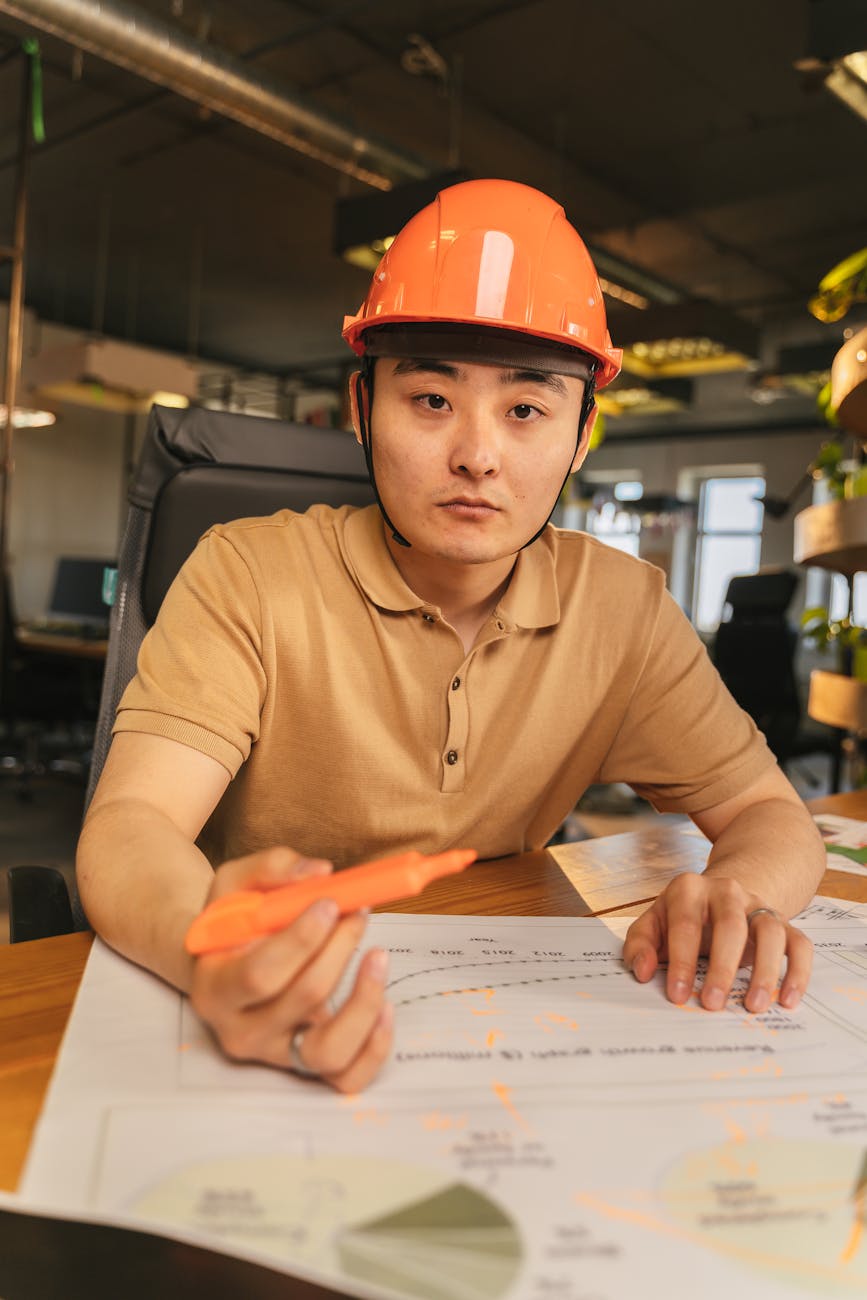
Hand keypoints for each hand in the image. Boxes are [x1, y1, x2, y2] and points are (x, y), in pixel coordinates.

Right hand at [189, 847, 392, 1090]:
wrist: (225, 964)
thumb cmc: (233, 922)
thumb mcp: (235, 884)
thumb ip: (273, 869)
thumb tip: (321, 873)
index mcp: (214, 988)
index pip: (260, 974)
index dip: (302, 939)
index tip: (329, 903)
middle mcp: (241, 1031)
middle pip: (303, 999)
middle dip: (339, 948)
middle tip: (356, 911)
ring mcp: (276, 1054)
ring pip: (328, 1050)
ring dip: (364, 999)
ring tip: (378, 955)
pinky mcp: (307, 1067)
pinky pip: (347, 1077)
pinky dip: (375, 1046)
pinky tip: (386, 1003)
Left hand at [622, 872, 812, 1012]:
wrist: (718, 896)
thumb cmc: (680, 919)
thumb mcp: (653, 925)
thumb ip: (640, 946)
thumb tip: (643, 972)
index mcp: (689, 889)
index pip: (685, 924)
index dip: (681, 961)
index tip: (678, 996)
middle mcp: (727, 891)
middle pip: (730, 925)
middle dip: (721, 967)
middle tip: (712, 1004)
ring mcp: (758, 905)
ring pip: (770, 931)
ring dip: (764, 970)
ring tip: (753, 1006)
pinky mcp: (783, 922)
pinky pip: (799, 943)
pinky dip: (798, 971)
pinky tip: (787, 999)